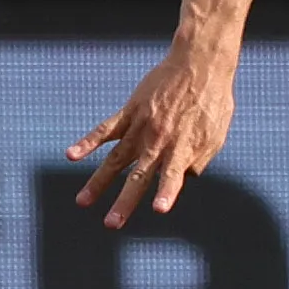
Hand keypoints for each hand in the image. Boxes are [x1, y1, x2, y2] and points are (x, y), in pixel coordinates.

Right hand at [66, 42, 236, 227]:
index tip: (159, 209)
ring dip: (98, 182)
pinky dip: (87, 142)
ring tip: (82, 202)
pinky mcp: (129, 112)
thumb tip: (186, 176)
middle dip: (124, 202)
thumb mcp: (216, 134)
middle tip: (111, 224)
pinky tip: (72, 155)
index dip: (167, 192)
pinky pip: (105, 130)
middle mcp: (158, 140)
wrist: (199, 64)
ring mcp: (140, 126)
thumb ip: (201, 159)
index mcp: (182, 147)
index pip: (173, 175)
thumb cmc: (212, 101)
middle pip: (137, 176)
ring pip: (115, 159)